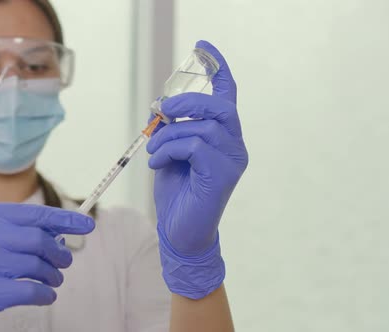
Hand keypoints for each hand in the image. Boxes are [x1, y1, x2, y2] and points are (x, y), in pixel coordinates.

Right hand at [0, 204, 94, 331]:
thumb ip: (6, 229)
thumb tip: (53, 234)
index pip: (33, 214)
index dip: (64, 220)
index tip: (86, 224)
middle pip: (40, 241)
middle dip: (59, 253)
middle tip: (63, 263)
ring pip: (38, 266)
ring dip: (52, 276)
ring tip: (52, 281)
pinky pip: (30, 291)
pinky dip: (44, 294)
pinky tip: (44, 296)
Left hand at [147, 40, 247, 298]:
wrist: (180, 231)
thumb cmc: (177, 192)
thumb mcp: (170, 152)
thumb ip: (171, 129)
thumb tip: (159, 106)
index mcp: (223, 137)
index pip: (227, 97)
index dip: (218, 70)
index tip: (204, 46)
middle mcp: (234, 145)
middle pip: (220, 106)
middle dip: (187, 101)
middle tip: (161, 109)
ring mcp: (232, 160)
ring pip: (202, 126)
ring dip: (169, 134)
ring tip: (154, 153)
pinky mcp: (222, 174)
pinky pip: (194, 145)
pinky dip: (169, 149)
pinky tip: (158, 164)